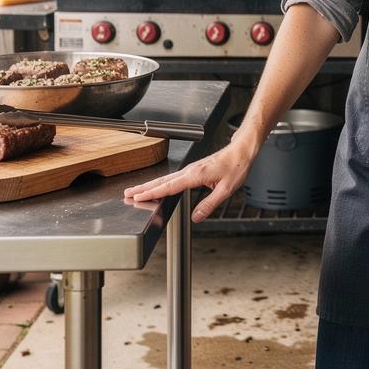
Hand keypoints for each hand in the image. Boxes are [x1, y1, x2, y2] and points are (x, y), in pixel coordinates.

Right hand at [123, 141, 255, 222]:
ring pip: (166, 178)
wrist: (242, 151)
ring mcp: (191, 169)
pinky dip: (161, 182)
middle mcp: (191, 171)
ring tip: (136, 190)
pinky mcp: (194, 169)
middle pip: (162, 181)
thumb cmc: (236, 166)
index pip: (169, 186)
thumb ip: (210, 204)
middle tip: (127, 193)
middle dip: (144, 187)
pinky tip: (158, 187)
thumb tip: (196, 217)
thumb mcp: (226, 189)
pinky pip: (173, 177)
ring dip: (150, 184)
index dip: (153, 193)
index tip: (138, 197)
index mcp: (196, 175)